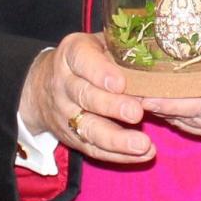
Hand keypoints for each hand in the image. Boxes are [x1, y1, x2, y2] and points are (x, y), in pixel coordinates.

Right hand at [19, 33, 153, 165]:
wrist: (42, 87)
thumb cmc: (85, 61)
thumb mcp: (95, 44)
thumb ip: (119, 48)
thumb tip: (159, 57)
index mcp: (71, 54)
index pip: (82, 61)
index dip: (100, 72)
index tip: (120, 83)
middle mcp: (63, 84)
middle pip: (85, 97)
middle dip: (111, 107)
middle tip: (136, 113)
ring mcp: (65, 113)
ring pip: (89, 128)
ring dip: (116, 139)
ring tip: (142, 144)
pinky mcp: (72, 137)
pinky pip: (94, 149)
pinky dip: (118, 155)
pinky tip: (143, 154)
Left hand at [141, 28, 200, 146]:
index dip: (174, 101)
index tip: (147, 95)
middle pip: (191, 118)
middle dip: (160, 107)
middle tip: (129, 95)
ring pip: (190, 125)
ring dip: (164, 113)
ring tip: (137, 97)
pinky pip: (196, 128)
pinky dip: (176, 117)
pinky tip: (158, 103)